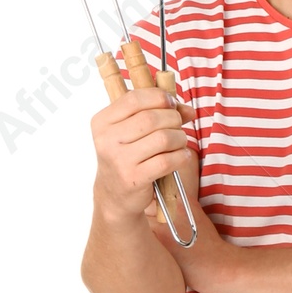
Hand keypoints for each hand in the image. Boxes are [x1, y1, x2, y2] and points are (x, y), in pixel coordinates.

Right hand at [91, 80, 200, 223]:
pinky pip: (167, 161)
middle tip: (178, 127)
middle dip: (173, 119)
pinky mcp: (134, 178)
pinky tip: (181, 156)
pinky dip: (181, 156)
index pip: (134, 99)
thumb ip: (157, 114)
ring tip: (180, 143)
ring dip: (180, 138)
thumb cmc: (128, 158)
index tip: (171, 104)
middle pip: (151, 118)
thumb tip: (188, 110)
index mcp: (103, 121)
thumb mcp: (133, 132)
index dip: (159, 97)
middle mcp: (107, 139)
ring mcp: (119, 160)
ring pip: (163, 138)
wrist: (115, 195)